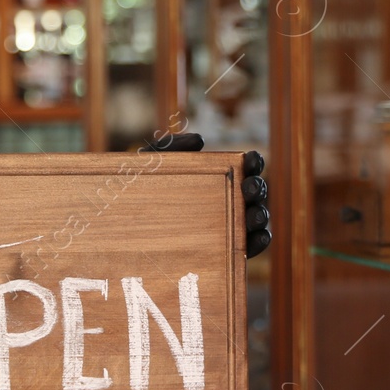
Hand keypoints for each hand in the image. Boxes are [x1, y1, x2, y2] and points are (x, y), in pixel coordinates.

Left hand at [142, 132, 270, 257]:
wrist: (129, 226)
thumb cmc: (145, 190)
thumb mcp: (153, 165)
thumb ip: (172, 146)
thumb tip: (200, 140)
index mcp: (222, 175)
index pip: (248, 165)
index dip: (254, 162)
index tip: (249, 161)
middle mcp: (233, 198)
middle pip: (256, 191)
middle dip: (257, 188)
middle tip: (247, 189)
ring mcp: (234, 224)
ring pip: (258, 218)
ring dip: (260, 215)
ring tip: (253, 216)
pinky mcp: (231, 249)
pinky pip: (253, 246)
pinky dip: (260, 242)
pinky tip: (256, 238)